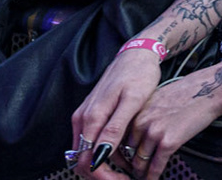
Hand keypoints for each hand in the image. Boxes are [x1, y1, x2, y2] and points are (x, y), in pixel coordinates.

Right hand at [71, 48, 163, 175]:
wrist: (136, 54)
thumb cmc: (139, 74)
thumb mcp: (133, 101)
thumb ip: (115, 128)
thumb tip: (100, 155)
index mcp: (91, 118)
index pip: (87, 161)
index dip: (103, 177)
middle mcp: (82, 119)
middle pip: (82, 161)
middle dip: (102, 176)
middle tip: (127, 179)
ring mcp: (84, 117)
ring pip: (86, 153)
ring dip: (103, 166)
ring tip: (128, 171)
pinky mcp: (90, 115)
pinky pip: (91, 142)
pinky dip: (104, 154)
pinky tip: (124, 155)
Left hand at [121, 71, 221, 179]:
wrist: (211, 87)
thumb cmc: (190, 90)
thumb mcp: (158, 97)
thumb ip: (145, 115)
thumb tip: (140, 132)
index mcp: (137, 110)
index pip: (120, 138)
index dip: (122, 152)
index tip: (125, 159)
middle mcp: (141, 121)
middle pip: (128, 152)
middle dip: (131, 163)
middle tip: (135, 169)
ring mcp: (154, 132)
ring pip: (139, 161)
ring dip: (141, 172)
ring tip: (143, 176)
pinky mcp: (168, 142)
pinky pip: (155, 166)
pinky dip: (152, 176)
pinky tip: (153, 178)